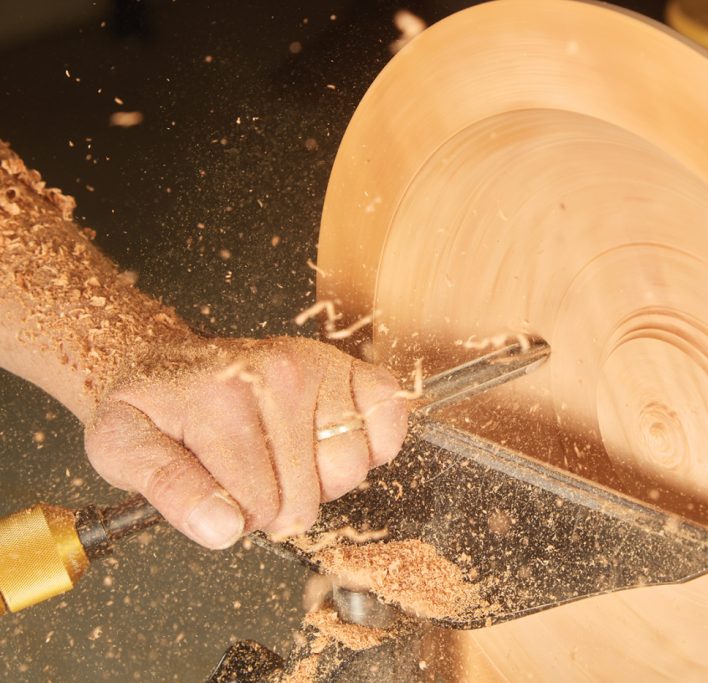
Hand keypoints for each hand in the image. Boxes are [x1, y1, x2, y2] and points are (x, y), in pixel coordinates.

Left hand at [84, 336, 407, 548]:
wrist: (170, 360)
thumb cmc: (153, 409)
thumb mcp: (121, 448)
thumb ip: (166, 489)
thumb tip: (222, 528)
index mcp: (223, 399)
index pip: (259, 505)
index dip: (238, 517)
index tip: (217, 495)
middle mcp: (280, 376)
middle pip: (308, 495)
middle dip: (279, 504)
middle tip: (250, 476)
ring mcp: (321, 368)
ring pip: (351, 467)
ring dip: (323, 480)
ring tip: (287, 460)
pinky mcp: (351, 368)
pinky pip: (389, 421)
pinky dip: (372, 445)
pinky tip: (330, 442)